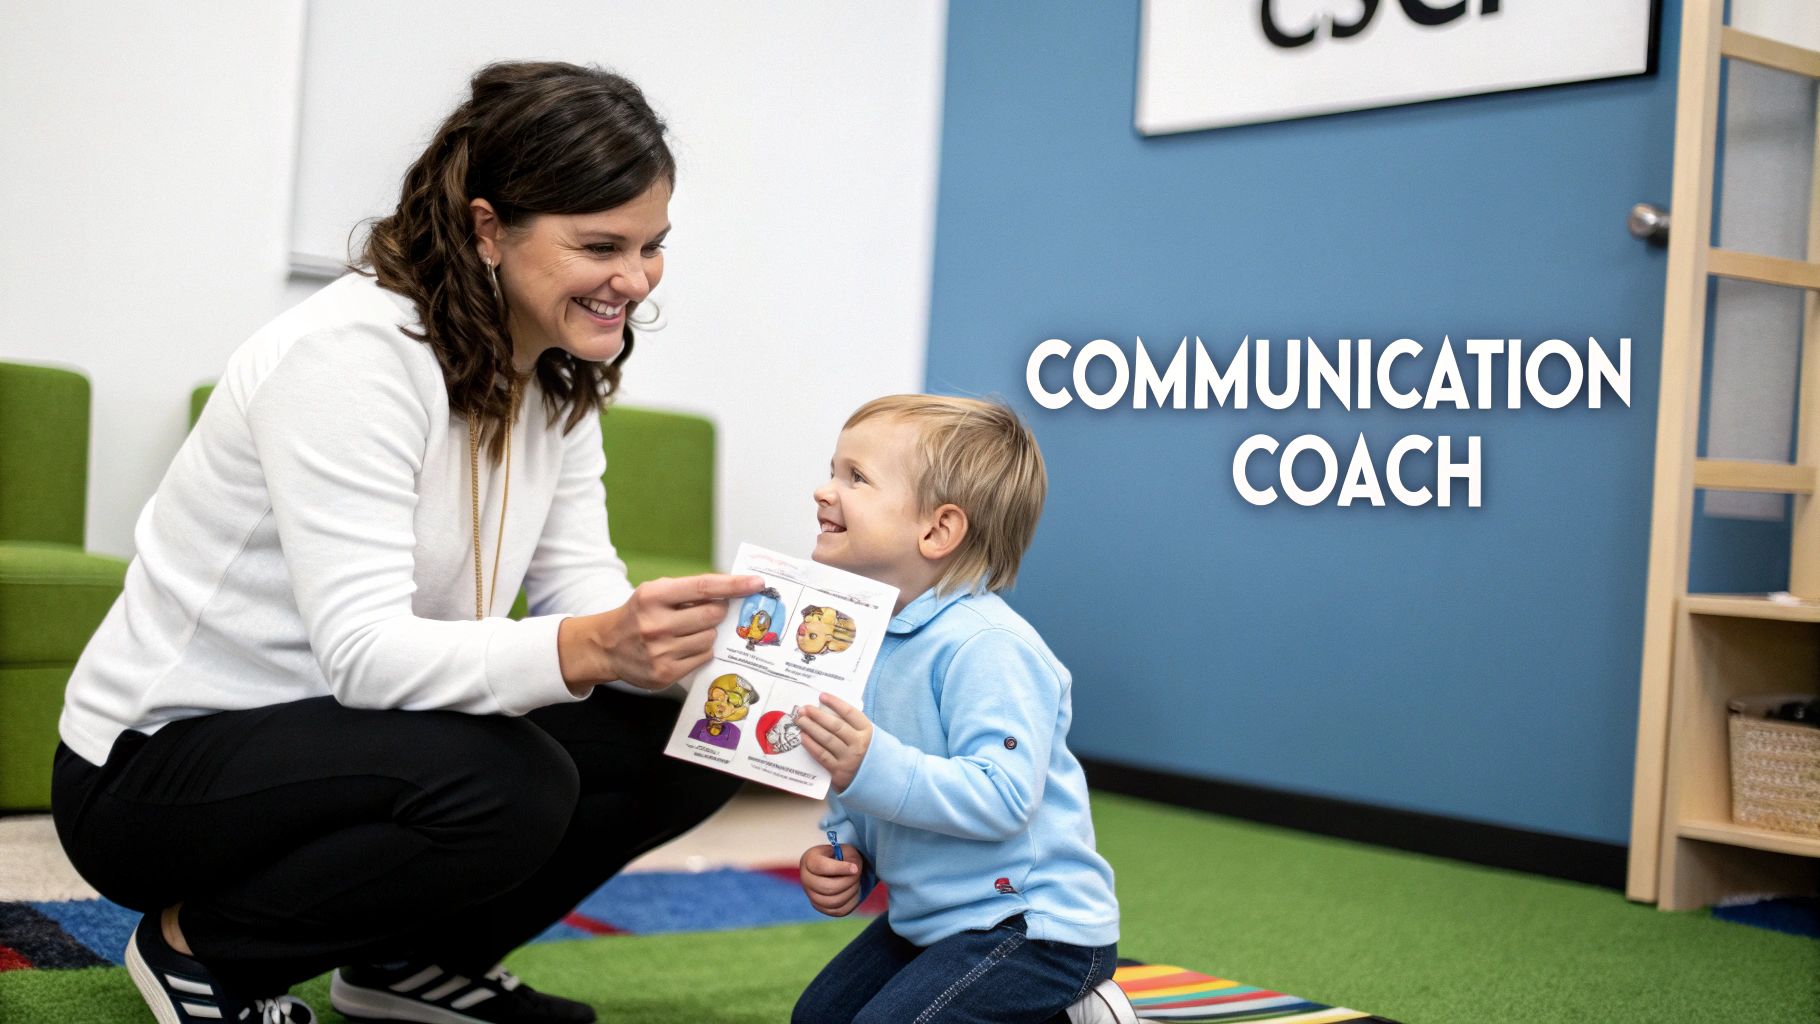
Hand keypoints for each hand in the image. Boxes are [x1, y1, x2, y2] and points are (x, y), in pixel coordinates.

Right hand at [558, 574, 762, 691]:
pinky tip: (682, 647)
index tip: (756, 583)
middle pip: (712, 615)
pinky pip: (703, 658)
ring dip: (707, 633)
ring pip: (710, 638)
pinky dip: (700, 651)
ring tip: (686, 632)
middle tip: (710, 611)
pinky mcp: (665, 673)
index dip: (734, 584)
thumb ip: (690, 590)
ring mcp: (660, 651)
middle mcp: (655, 624)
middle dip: (718, 612)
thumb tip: (733, 591)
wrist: (606, 646)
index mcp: (653, 596)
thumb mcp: (656, 593)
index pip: (703, 587)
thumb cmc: (639, 614)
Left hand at [796, 693, 871, 791]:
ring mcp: (849, 758)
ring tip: (800, 720)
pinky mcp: (839, 772)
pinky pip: (822, 755)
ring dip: (811, 728)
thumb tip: (829, 710)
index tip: (822, 695)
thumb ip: (853, 726)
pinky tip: (803, 737)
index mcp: (867, 731)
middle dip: (817, 715)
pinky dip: (811, 745)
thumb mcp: (868, 737)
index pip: (849, 713)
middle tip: (804, 709)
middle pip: (835, 725)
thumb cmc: (869, 755)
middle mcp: (859, 744)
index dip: (835, 702)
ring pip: (826, 739)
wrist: (878, 782)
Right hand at [799, 843, 862, 915]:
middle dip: (848, 882)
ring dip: (850, 892)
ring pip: (833, 902)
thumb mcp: (847, 851)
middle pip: (827, 888)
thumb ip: (851, 859)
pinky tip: (854, 891)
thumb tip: (854, 871)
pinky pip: (838, 911)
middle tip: (857, 875)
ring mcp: (811, 895)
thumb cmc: (842, 856)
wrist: (837, 867)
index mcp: (809, 860)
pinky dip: (850, 902)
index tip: (855, 868)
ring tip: (856, 883)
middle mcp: (806, 879)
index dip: (840, 869)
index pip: (821, 867)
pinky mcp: (821, 907)